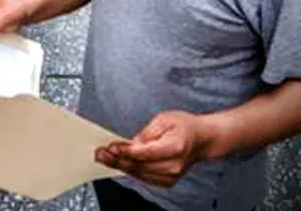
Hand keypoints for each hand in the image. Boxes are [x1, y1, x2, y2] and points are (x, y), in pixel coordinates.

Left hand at [94, 110, 211, 187]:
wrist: (201, 139)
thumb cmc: (184, 126)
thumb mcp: (164, 119)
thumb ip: (146, 133)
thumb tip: (130, 144)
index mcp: (176, 147)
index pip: (145, 153)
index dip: (126, 151)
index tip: (111, 147)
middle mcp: (174, 165)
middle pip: (139, 165)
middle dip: (117, 160)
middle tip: (100, 153)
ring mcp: (171, 176)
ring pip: (138, 173)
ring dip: (119, 165)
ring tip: (104, 157)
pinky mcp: (166, 181)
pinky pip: (143, 177)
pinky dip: (129, 169)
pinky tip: (117, 162)